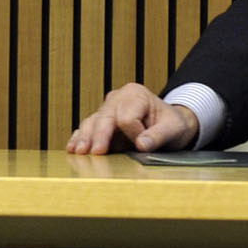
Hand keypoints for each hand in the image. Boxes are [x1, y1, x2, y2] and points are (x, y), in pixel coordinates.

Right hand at [69, 83, 197, 154]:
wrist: (171, 125)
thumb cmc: (173, 124)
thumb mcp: (174, 129)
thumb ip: (158, 136)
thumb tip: (141, 144)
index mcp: (135, 94)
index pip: (127, 117)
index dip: (133, 134)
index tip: (144, 144)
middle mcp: (117, 98)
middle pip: (104, 117)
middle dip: (99, 136)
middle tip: (95, 152)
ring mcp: (107, 109)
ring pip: (92, 122)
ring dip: (85, 138)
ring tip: (79, 152)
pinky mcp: (101, 121)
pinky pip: (88, 128)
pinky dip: (80, 138)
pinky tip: (73, 148)